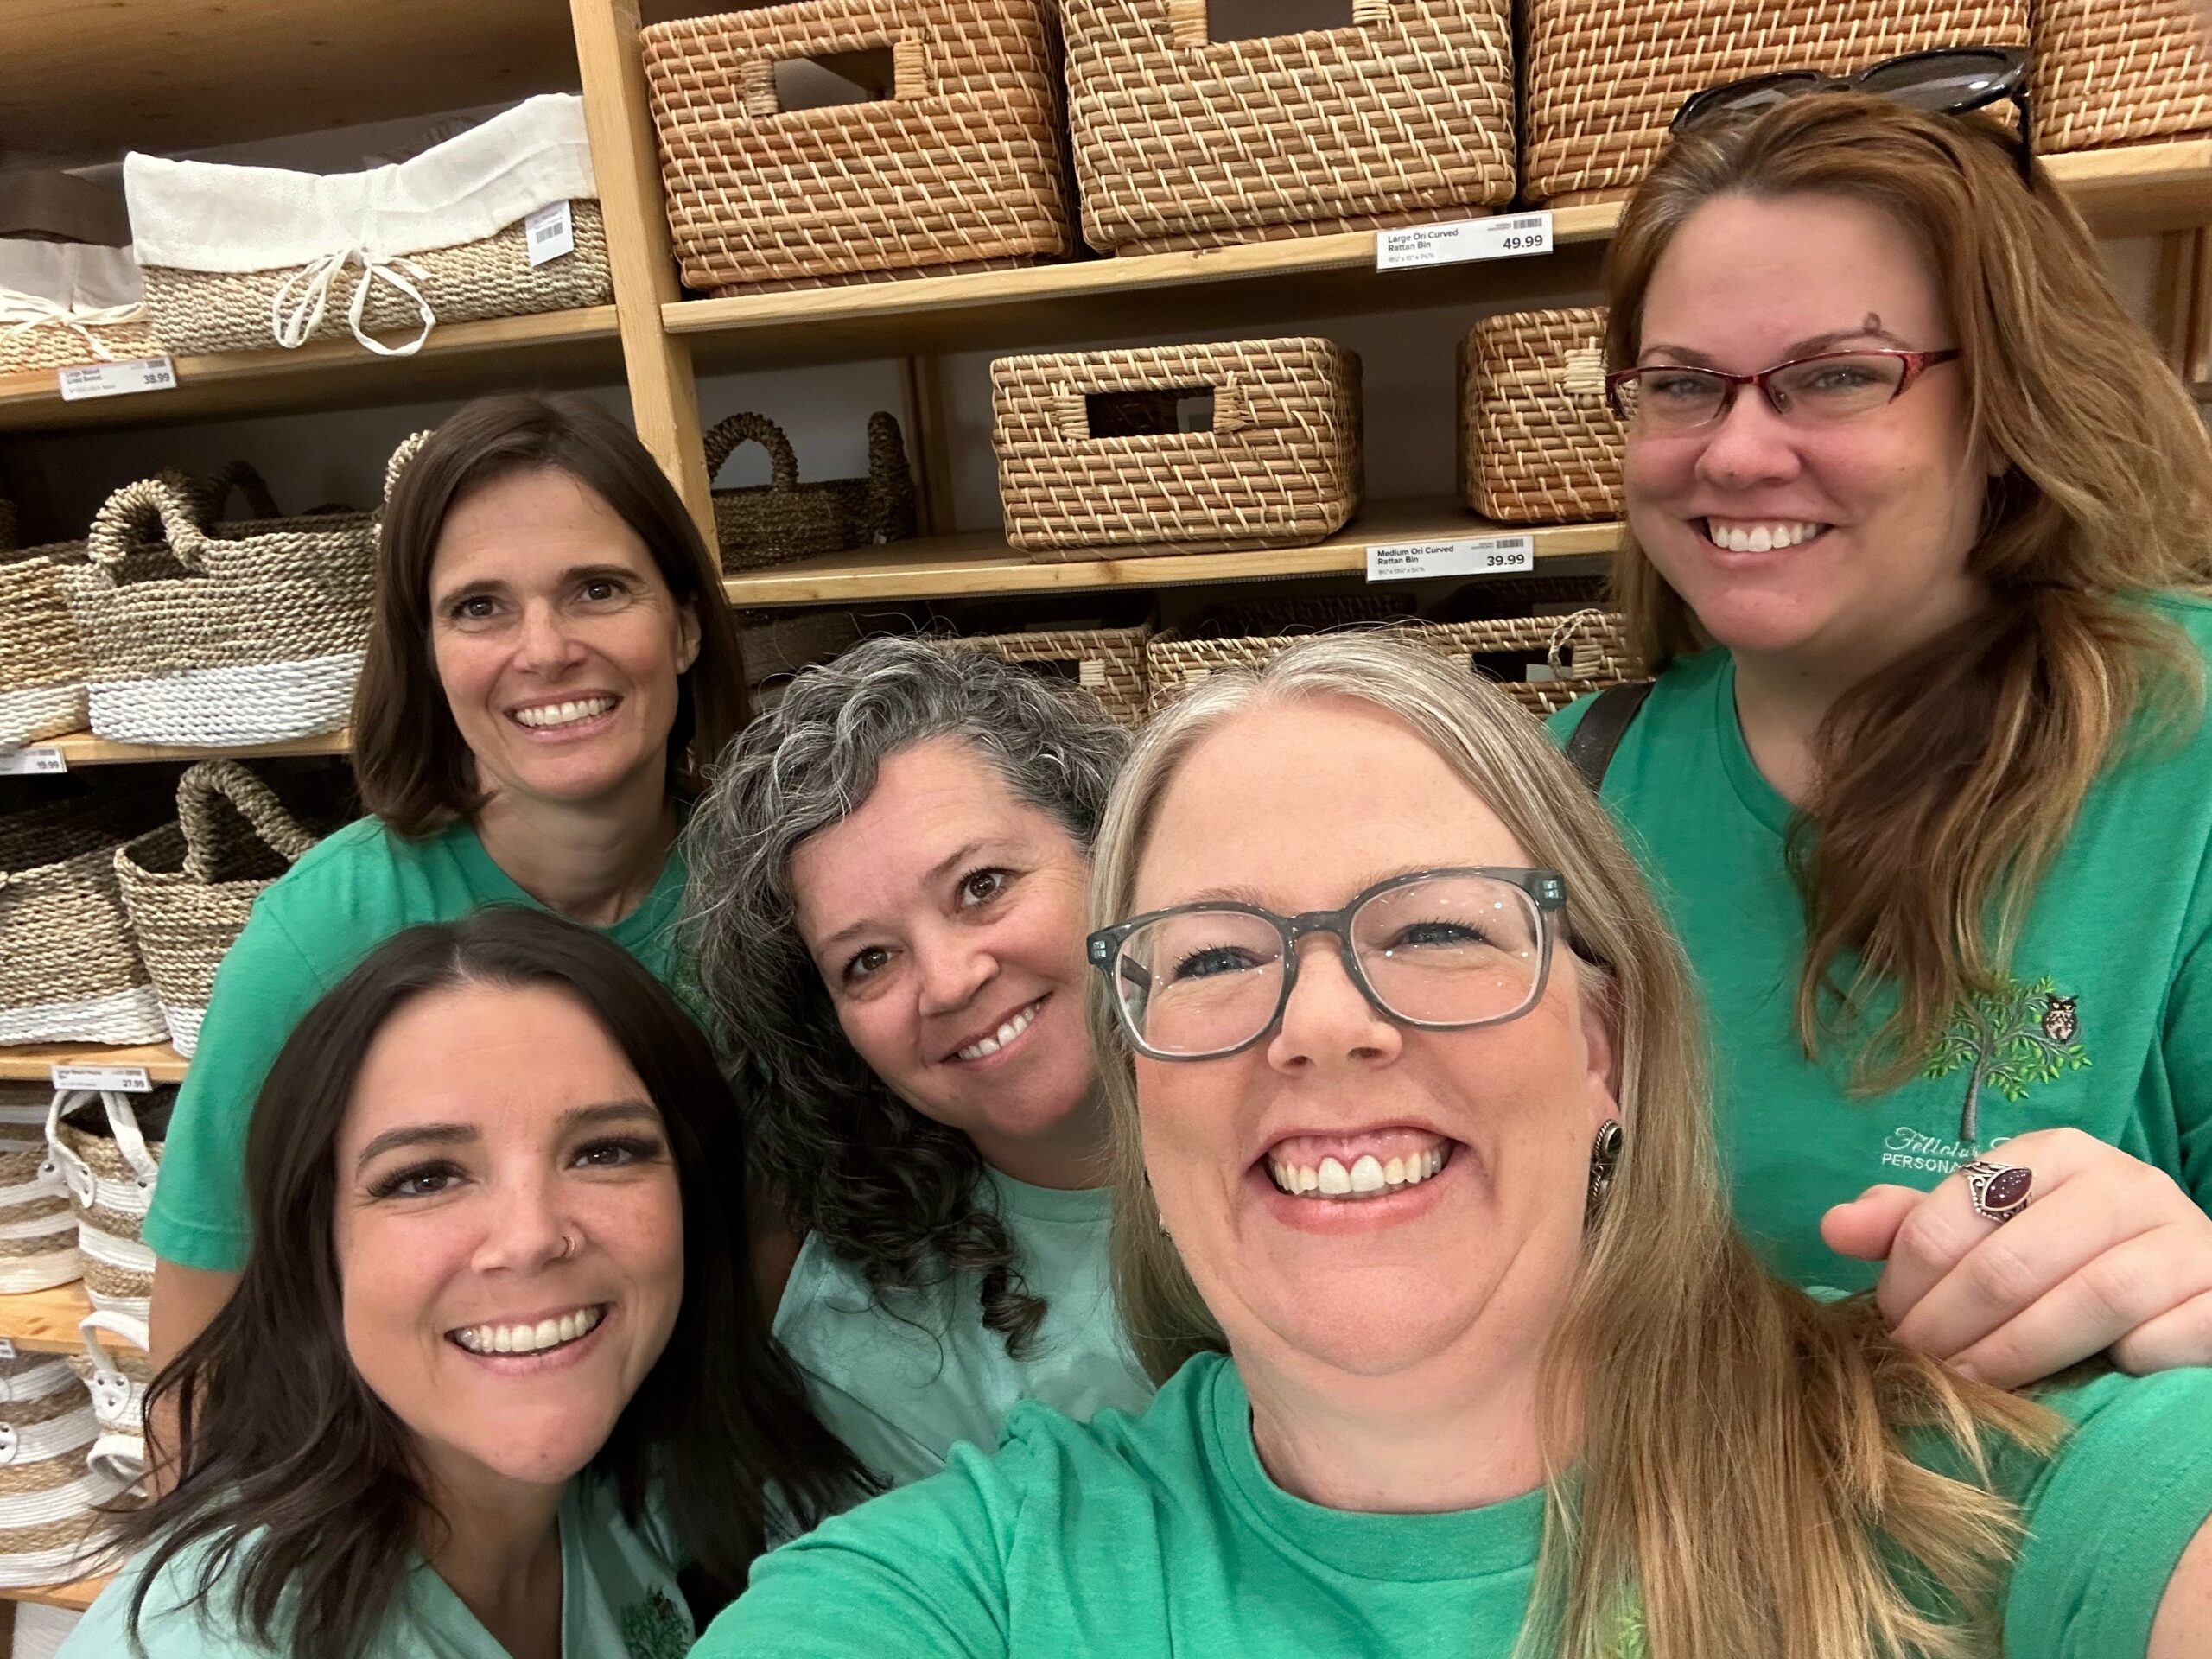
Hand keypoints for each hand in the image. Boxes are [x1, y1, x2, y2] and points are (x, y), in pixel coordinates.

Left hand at [1820, 1127, 2211, 1386]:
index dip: (1907, 1281)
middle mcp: (2124, 1183)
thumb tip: (1834, 1228)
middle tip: (1920, 1372)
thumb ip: (1914, 1227)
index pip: (1953, 1214)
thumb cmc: (2069, 1263)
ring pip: (2088, 1299)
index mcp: (2054, 1154)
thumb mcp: (1992, 1232)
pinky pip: (2166, 1338)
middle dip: (1949, 1327)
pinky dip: (2122, 1368)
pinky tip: (2089, 1389)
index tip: (1889, 1328)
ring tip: (1975, 1390)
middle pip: (2011, 1263)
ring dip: (2018, 1356)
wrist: (2187, 1290)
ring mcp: (2184, 1239)